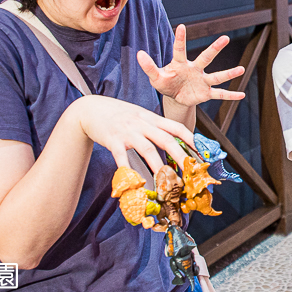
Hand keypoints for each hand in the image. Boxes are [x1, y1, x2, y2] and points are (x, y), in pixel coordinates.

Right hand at [74, 95, 193, 172]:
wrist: (90, 108)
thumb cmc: (118, 115)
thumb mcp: (140, 116)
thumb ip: (155, 128)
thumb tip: (173, 143)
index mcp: (152, 118)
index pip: (176, 127)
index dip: (191, 140)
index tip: (201, 153)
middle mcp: (143, 123)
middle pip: (166, 140)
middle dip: (181, 156)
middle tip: (192, 172)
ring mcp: (128, 132)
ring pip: (148, 149)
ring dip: (159, 166)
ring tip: (168, 182)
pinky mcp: (113, 140)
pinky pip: (122, 157)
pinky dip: (128, 170)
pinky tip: (134, 182)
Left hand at [137, 24, 245, 106]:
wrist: (175, 97)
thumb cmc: (166, 84)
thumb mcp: (156, 77)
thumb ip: (149, 66)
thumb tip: (139, 53)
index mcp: (181, 64)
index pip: (180, 50)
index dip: (180, 39)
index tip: (182, 27)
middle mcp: (195, 69)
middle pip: (206, 57)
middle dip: (215, 48)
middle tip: (226, 37)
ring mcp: (202, 81)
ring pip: (217, 76)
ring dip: (229, 73)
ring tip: (242, 69)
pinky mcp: (206, 93)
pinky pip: (220, 94)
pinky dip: (231, 95)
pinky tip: (241, 95)